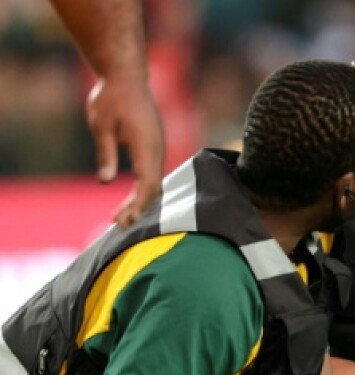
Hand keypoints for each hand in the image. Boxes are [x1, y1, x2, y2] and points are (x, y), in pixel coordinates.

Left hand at [85, 75, 164, 227]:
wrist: (126, 76)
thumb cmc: (111, 97)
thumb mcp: (101, 125)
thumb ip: (105, 154)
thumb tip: (106, 182)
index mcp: (147, 145)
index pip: (148, 184)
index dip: (138, 204)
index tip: (125, 219)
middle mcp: (157, 149)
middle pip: (153, 187)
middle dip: (138, 207)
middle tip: (118, 223)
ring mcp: (157, 148)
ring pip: (154, 182)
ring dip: (139, 200)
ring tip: (120, 215)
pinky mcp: (153, 146)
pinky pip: (152, 173)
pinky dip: (142, 188)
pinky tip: (129, 197)